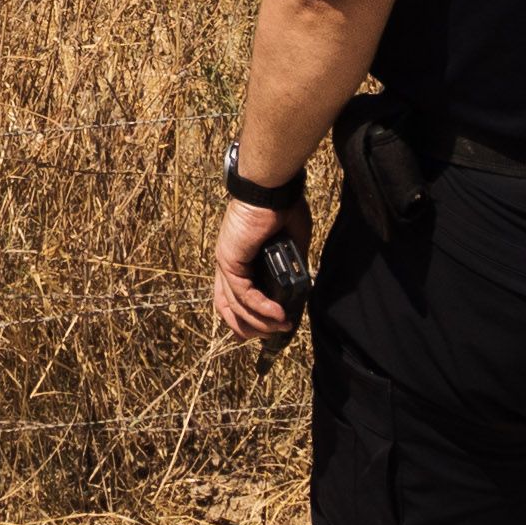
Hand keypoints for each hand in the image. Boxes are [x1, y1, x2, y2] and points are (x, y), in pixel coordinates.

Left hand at [213, 198, 311, 340]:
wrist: (272, 189)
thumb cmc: (281, 208)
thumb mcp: (291, 245)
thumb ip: (291, 266)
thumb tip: (299, 288)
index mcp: (240, 258)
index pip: (233, 296)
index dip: (244, 318)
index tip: (261, 332)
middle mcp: (228, 262)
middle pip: (228, 308)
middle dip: (249, 328)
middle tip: (272, 335)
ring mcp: (226, 262)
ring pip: (236, 306)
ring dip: (260, 322)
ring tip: (282, 326)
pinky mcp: (230, 261)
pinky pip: (244, 295)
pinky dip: (262, 308)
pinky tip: (279, 315)